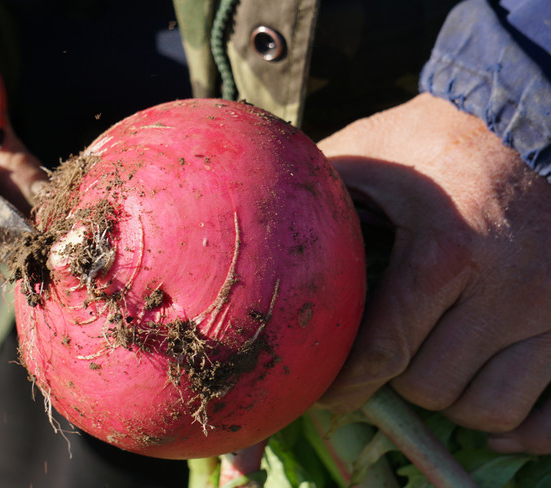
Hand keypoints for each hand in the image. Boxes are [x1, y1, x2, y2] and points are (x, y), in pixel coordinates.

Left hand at [316, 93, 550, 454]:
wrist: (532, 118)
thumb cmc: (437, 140)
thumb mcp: (369, 154)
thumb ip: (317, 195)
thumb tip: (258, 231)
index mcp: (445, 251)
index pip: (383, 352)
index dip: (345, 384)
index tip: (327, 390)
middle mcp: (510, 290)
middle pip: (431, 388)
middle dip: (396, 383)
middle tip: (384, 361)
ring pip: (488, 409)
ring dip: (450, 399)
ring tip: (431, 367)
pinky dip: (521, 427)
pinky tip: (487, 402)